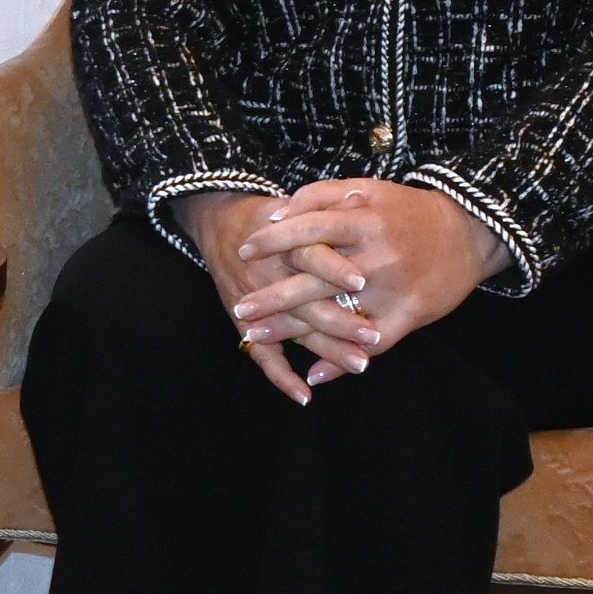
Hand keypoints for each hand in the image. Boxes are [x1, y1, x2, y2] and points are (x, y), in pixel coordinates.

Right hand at [173, 188, 343, 407]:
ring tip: (360, 364)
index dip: (332, 270)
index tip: (361, 286)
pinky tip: (304, 395)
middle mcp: (267, 277)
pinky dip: (281, 376)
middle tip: (373, 337)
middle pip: (304, 301)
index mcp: (281, 243)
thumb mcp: (296, 202)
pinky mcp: (245, 322)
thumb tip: (354, 198)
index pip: (307, 256)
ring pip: (291, 330)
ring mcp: (254, 302)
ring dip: (326, 349)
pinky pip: (261, 355)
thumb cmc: (268, 214)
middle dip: (339, 321)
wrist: (219, 221)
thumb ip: (325, 204)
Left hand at [227, 178, 507, 380]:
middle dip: (272, 296)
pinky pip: (371, 343)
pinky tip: (312, 373)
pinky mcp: (409, 314)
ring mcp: (392, 288)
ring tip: (257, 337)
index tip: (243, 250)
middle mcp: (376, 256)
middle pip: (314, 278)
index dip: (273, 240)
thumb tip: (276, 213)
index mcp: (364, 220)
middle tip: (240, 309)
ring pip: (336, 314)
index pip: (308, 228)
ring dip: (293, 329)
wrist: (468, 233)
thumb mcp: (368, 189)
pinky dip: (341, 361)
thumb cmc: (406, 211)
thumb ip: (322, 196)